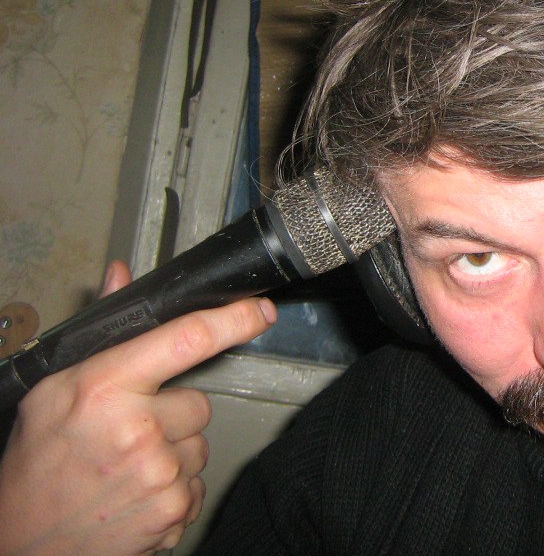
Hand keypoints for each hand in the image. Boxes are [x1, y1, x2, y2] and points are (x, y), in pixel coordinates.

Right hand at [0, 260, 276, 555]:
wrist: (17, 540)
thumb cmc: (37, 460)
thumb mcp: (55, 386)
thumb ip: (101, 330)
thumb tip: (123, 274)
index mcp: (105, 389)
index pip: (188, 339)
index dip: (233, 320)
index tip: (260, 311)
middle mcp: (138, 431)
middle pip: (198, 402)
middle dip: (172, 412)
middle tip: (128, 430)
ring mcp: (160, 475)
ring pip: (199, 443)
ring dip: (173, 451)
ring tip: (126, 465)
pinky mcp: (174, 513)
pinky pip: (197, 482)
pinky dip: (173, 487)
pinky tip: (135, 493)